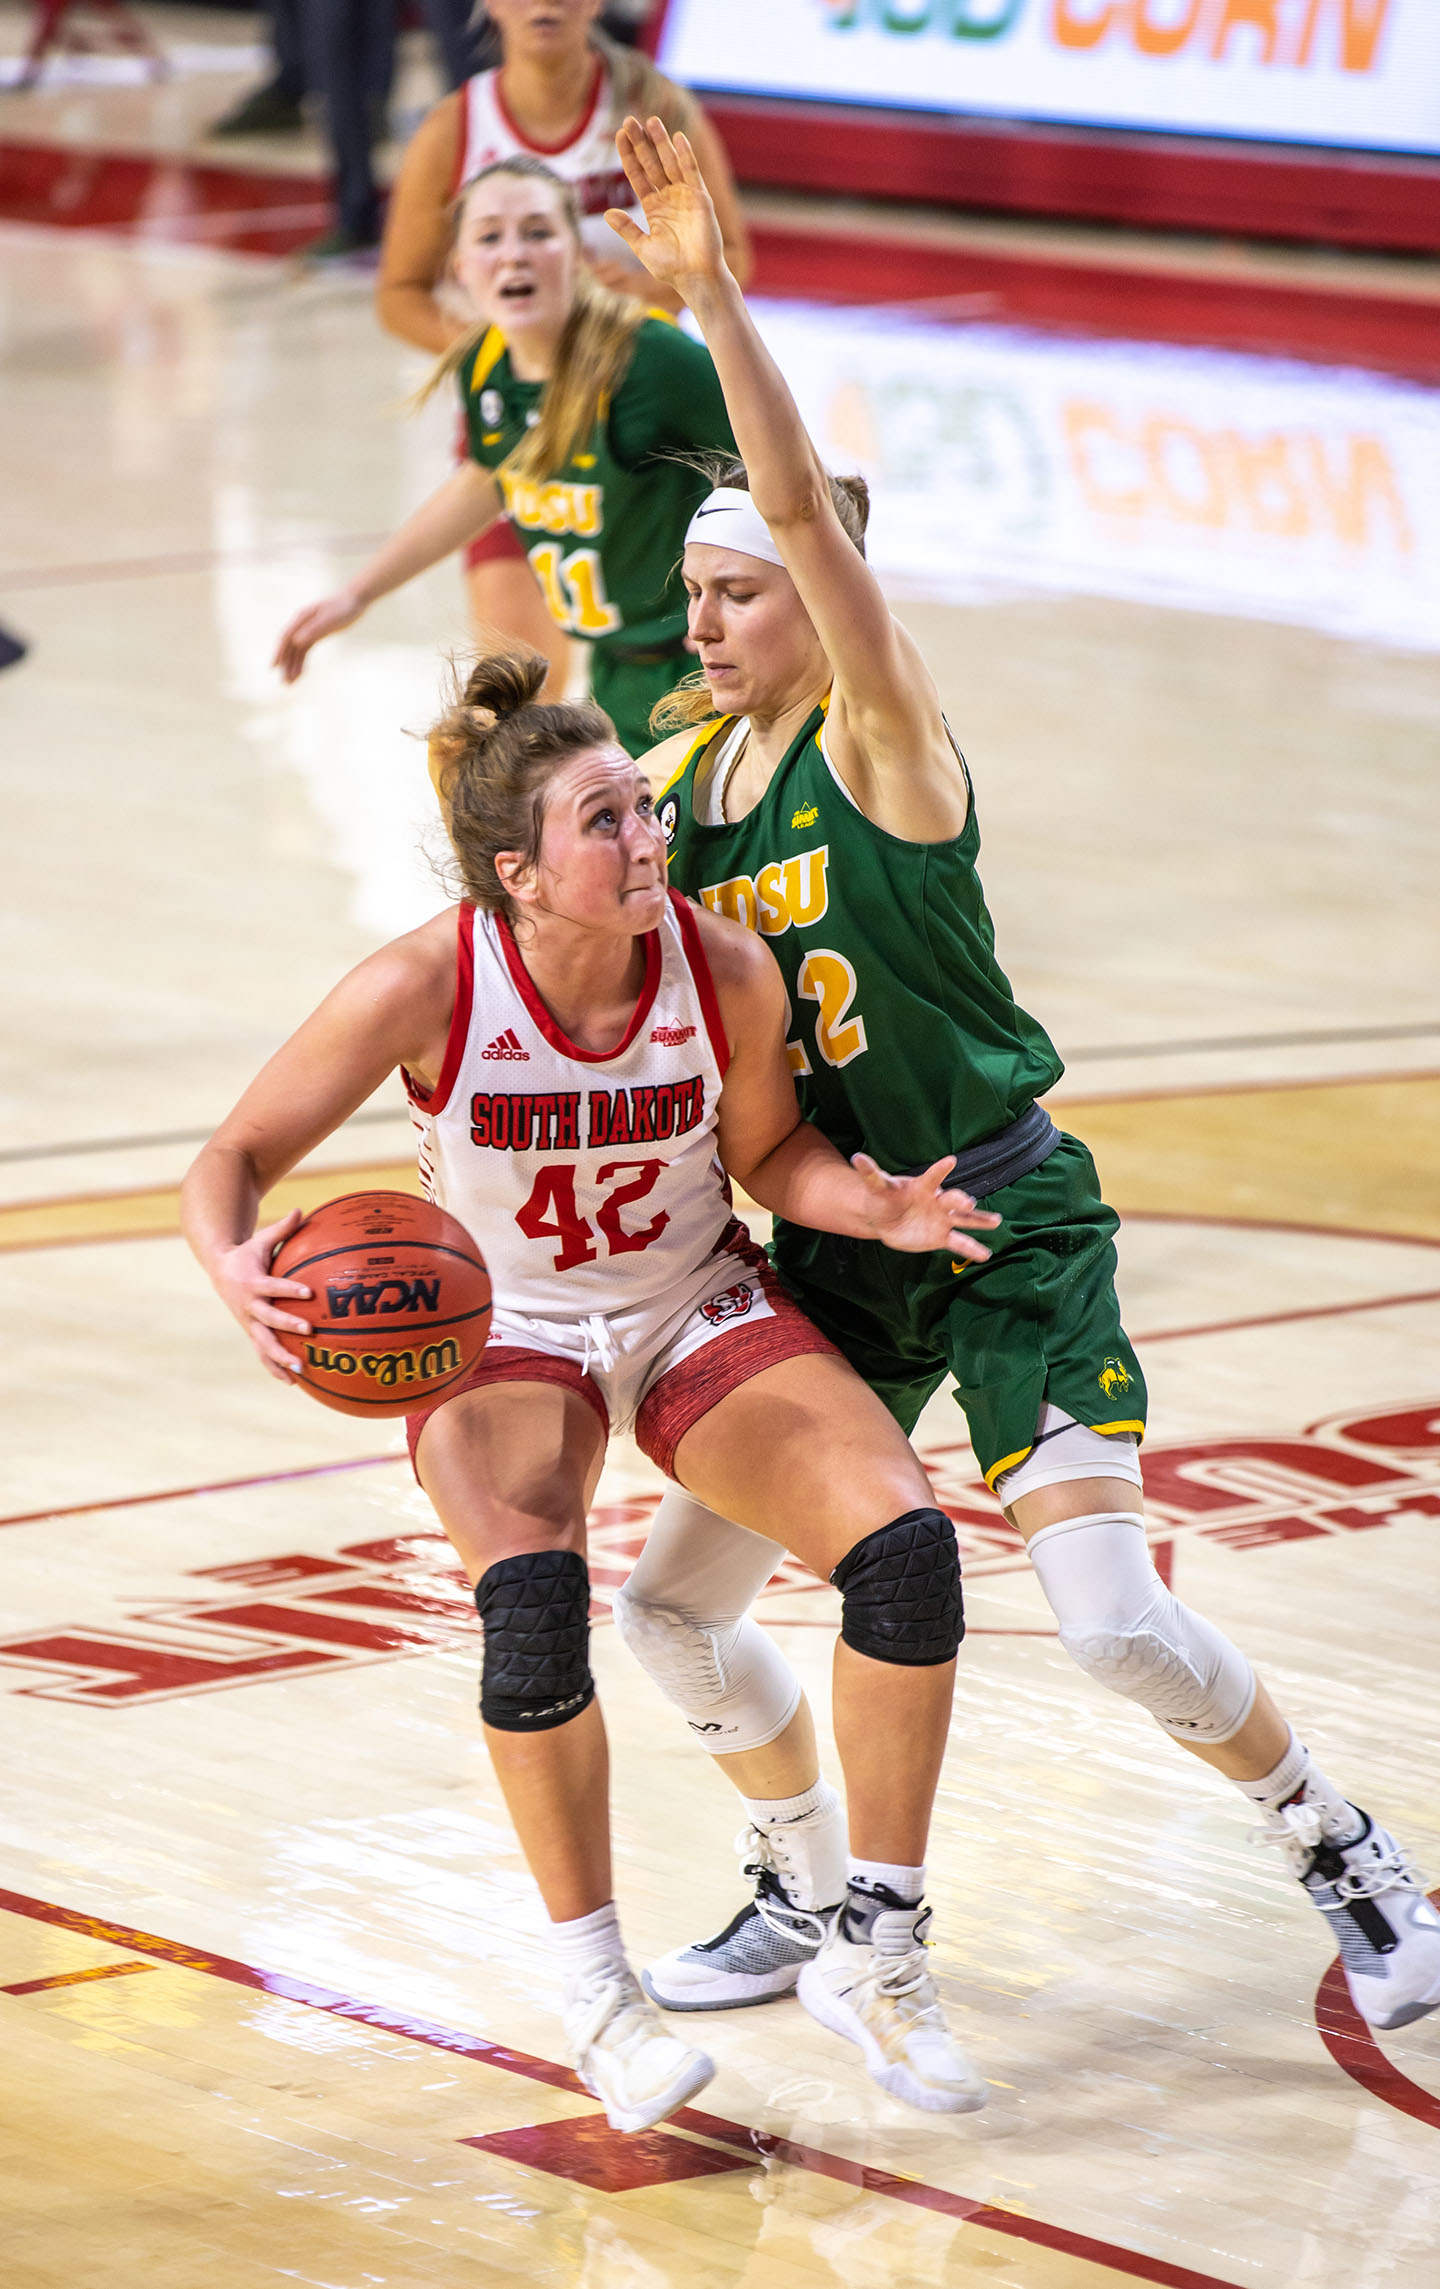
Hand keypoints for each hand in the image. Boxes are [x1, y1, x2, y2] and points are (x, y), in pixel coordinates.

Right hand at [209, 1206, 313, 1383]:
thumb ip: (282, 1228)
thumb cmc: (247, 1254)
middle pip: (268, 1319)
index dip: (289, 1289)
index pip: (273, 1287)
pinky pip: (262, 1353)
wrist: (218, 1270)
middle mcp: (249, 1306)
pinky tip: (293, 1382)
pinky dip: (275, 1368)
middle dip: (288, 1326)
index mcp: (252, 1283)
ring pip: (263, 1343)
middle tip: (309, 1330)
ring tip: (301, 1369)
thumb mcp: (261, 1240)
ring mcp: (248, 1322)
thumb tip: (301, 1210)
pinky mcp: (250, 1332)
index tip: (309, 1291)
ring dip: (281, 1357)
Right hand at [273, 586, 366, 683]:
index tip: (273, 667)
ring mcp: (307, 630)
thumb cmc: (343, 608)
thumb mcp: (329, 619)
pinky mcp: (315, 635)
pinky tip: (300, 675)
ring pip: (296, 651)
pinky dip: (301, 663)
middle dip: (285, 665)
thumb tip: (296, 641)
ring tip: (290, 684)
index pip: (285, 637)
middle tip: (284, 683)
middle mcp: (301, 624)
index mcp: (301, 618)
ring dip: (292, 666)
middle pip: (289, 647)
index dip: (278, 653)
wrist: (354, 601)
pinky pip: (304, 651)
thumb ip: (314, 629)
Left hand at [604, 115, 725, 300]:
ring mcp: (684, 195)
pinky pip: (691, 171)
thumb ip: (626, 229)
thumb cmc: (671, 268)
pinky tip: (677, 137)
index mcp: (653, 207)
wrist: (695, 278)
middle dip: (641, 142)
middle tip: (629, 120)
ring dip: (661, 142)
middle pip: (651, 163)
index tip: (619, 135)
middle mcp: (668, 197)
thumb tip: (607, 213)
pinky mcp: (699, 198)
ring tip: (651, 120)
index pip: (637, 175)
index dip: (628, 155)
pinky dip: (685, 155)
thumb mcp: (642, 247)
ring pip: (669, 162)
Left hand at [851, 1154, 1000, 1260]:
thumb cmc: (883, 1199)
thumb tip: (857, 1157)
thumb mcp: (877, 1187)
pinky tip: (985, 1254)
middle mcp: (937, 1201)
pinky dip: (972, 1249)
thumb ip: (871, 1174)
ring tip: (996, 1221)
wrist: (886, 1219)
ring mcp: (942, 1219)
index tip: (951, 1161)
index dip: (941, 1169)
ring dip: (980, 1219)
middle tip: (967, 1202)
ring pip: (965, 1219)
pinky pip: (959, 1243)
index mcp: (923, 1186)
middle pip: (953, 1199)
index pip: (933, 1176)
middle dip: (960, 1199)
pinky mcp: (941, 1237)